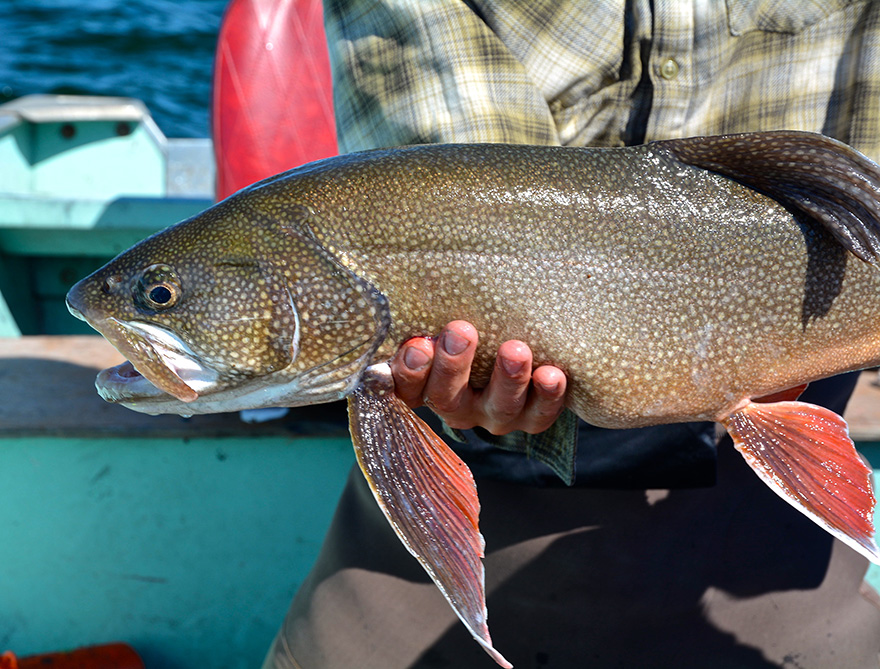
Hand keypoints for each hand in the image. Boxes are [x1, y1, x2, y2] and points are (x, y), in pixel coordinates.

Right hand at [390, 320, 566, 434]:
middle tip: (461, 332)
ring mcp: (495, 413)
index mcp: (426, 383)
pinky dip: (547, 396)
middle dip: (453, 366)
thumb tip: (415, 267)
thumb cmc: (476, 318)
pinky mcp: (532, 416)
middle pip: (446, 397)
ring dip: (507, 379)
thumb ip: (431, 304)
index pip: (406, 385)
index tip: (418, 344)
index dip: (409, 371)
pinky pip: (540, 414)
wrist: (527, 333)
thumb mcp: (448, 312)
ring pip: (498, 407)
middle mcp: (458, 404)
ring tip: (515, 350)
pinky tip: (551, 375)